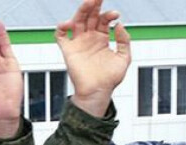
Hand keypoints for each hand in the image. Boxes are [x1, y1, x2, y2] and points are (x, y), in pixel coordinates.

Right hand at [56, 0, 129, 117]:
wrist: (97, 93)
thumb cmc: (110, 79)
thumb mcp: (124, 58)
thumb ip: (125, 40)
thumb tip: (119, 25)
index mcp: (102, 38)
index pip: (104, 20)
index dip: (109, 14)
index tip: (115, 15)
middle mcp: (90, 38)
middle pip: (90, 16)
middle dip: (94, 5)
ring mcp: (78, 43)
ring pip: (77, 21)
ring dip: (81, 10)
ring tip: (88, 2)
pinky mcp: (68, 50)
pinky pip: (60, 36)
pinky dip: (61, 28)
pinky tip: (67, 24)